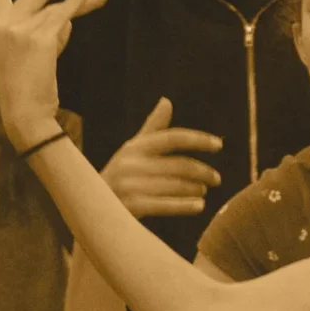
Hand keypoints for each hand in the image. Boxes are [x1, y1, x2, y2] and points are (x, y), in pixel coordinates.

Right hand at [0, 0, 106, 148]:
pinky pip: (64, 14)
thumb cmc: (29, 91)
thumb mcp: (32, 56)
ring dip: (81, 1)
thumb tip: (68, 16)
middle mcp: (6, 25)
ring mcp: (21, 30)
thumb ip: (47, 33)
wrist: (24, 114)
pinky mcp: (39, 39)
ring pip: (57, 8)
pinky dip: (80, 1)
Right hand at [105, 98, 222, 217]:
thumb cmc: (120, 176)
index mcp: (134, 147)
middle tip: (217, 179)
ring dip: (195, 189)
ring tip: (204, 191)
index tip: (219, 144)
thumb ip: (153, 128)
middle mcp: (130, 164)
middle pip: (179, 165)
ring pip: (175, 186)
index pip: (172, 137)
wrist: (91, 209)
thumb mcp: (133, 151)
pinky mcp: (129, 207)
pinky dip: (186, 206)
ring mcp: (128, 186)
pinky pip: (165, 205)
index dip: (198, 139)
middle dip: (203, 172)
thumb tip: (167, 101)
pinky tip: (200, 206)